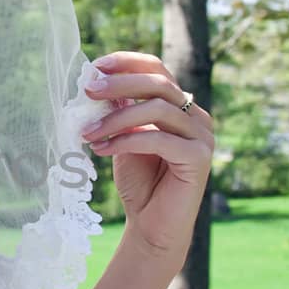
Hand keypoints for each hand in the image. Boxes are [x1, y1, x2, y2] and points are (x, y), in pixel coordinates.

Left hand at [80, 51, 213, 269]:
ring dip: (116, 118)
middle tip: (87, 90)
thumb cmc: (139, 183)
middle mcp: (196, 116)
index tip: (95, 66)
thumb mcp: (123, 138)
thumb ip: (118, 112)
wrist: (152, 226)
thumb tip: (95, 82)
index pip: (157, 68)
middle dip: (119, 84)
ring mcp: (202, 136)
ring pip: (157, 109)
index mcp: (179, 106)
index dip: (127, 62)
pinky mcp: (199, 158)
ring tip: (87, 132)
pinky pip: (159, 139)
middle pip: (158, 83)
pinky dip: (126, 141)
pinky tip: (102, 150)